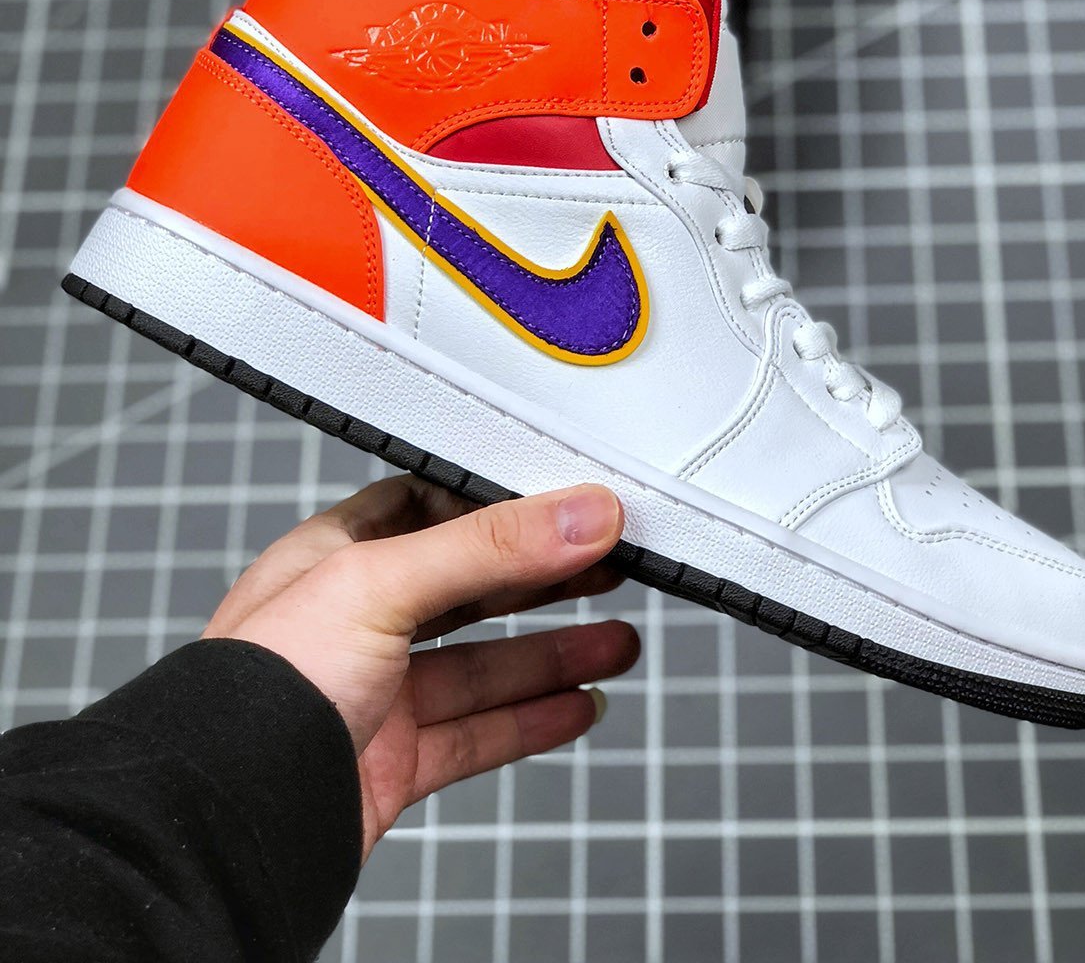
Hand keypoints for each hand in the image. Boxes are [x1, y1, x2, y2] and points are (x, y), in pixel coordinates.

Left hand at [202, 476, 638, 858]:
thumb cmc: (253, 691)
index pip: (429, 510)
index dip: (498, 506)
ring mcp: (373, 698)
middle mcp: (352, 625)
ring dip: (552, 655)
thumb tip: (580, 511)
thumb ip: (489, 547)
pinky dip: (532, 721)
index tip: (564, 504)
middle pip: (468, 589)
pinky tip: (576, 707)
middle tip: (610, 567)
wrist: (226, 822)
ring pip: (481, 667)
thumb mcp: (379, 584)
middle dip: (542, 580)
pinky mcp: (390, 764)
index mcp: (334, 559)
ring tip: (617, 644)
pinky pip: (477, 735)